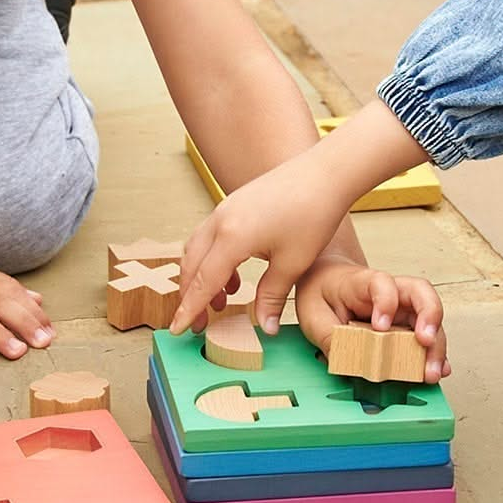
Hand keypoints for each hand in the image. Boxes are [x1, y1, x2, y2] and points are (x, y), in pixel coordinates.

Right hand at [172, 149, 354, 335]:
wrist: (325, 173)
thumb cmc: (313, 213)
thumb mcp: (293, 263)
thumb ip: (271, 297)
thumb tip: (264, 327)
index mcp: (232, 238)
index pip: (202, 282)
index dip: (189, 310)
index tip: (177, 330)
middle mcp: (220, 221)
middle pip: (191, 266)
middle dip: (191, 297)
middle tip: (200, 324)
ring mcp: (224, 208)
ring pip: (197, 249)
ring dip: (201, 277)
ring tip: (221, 302)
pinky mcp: (233, 203)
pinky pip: (209, 236)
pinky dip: (212, 259)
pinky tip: (232, 274)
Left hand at [293, 256, 449, 379]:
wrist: (328, 284)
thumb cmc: (323, 294)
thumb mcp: (313, 314)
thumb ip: (328, 336)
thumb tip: (345, 360)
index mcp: (364, 282)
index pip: (382, 283)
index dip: (385, 302)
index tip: (379, 326)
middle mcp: (392, 292)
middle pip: (421, 294)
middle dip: (429, 317)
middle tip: (425, 342)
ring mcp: (403, 309)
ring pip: (430, 319)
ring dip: (435, 346)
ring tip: (431, 372)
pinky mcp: (407, 327)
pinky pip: (427, 338)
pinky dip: (435, 355)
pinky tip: (438, 370)